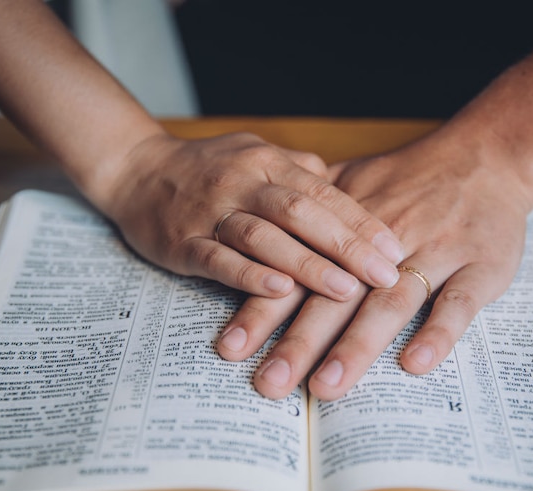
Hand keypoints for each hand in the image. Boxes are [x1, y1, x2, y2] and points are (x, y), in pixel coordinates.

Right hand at [97, 131, 404, 300]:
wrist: (136, 170)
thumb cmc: (208, 169)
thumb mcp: (257, 156)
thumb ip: (301, 173)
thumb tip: (349, 192)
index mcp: (267, 162)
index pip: (324, 191)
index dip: (361, 221)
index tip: (395, 249)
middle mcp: (242, 183)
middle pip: (300, 212)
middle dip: (346, 246)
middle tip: (385, 276)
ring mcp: (211, 212)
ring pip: (263, 237)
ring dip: (306, 264)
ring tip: (345, 290)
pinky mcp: (182, 242)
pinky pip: (218, 259)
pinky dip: (249, 276)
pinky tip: (279, 293)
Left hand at [218, 131, 532, 399]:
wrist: (486, 156)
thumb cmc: (412, 178)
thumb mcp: (355, 182)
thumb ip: (310, 212)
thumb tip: (257, 228)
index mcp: (348, 228)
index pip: (296, 274)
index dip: (262, 310)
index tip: (230, 349)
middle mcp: (384, 245)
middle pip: (335, 297)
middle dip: (299, 342)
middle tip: (268, 385)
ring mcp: (435, 254)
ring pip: (391, 303)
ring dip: (357, 345)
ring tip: (326, 387)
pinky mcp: (481, 266)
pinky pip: (460, 302)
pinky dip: (439, 332)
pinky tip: (415, 365)